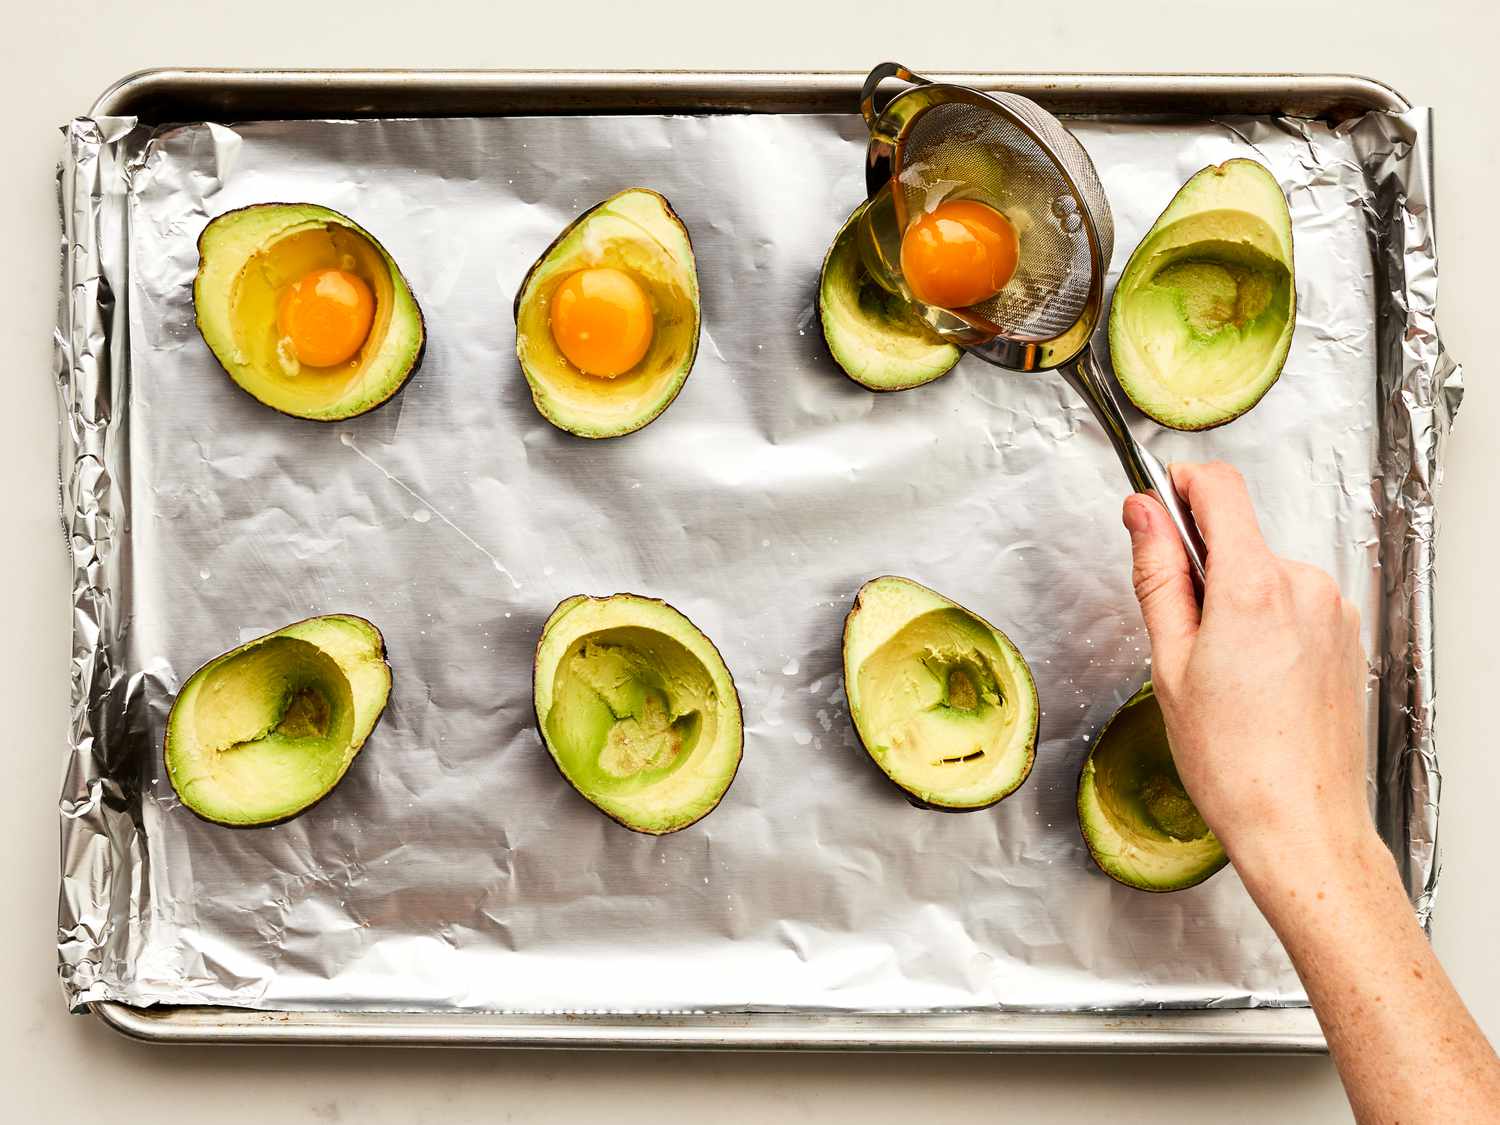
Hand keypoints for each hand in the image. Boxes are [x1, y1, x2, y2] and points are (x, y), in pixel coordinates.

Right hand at [1122, 462, 1373, 888]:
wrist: (1301, 824)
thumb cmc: (1233, 761)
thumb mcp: (1169, 662)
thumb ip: (1157, 575)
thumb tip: (1143, 514)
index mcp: (1253, 587)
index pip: (1220, 489)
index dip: (1180, 485)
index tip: (1156, 502)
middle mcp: (1303, 587)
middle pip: (1238, 538)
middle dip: (1199, 567)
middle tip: (1177, 636)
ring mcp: (1332, 611)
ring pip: (1263, 574)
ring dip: (1232, 600)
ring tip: (1219, 673)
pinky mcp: (1345, 636)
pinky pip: (1291, 604)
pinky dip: (1263, 624)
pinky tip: (1252, 682)